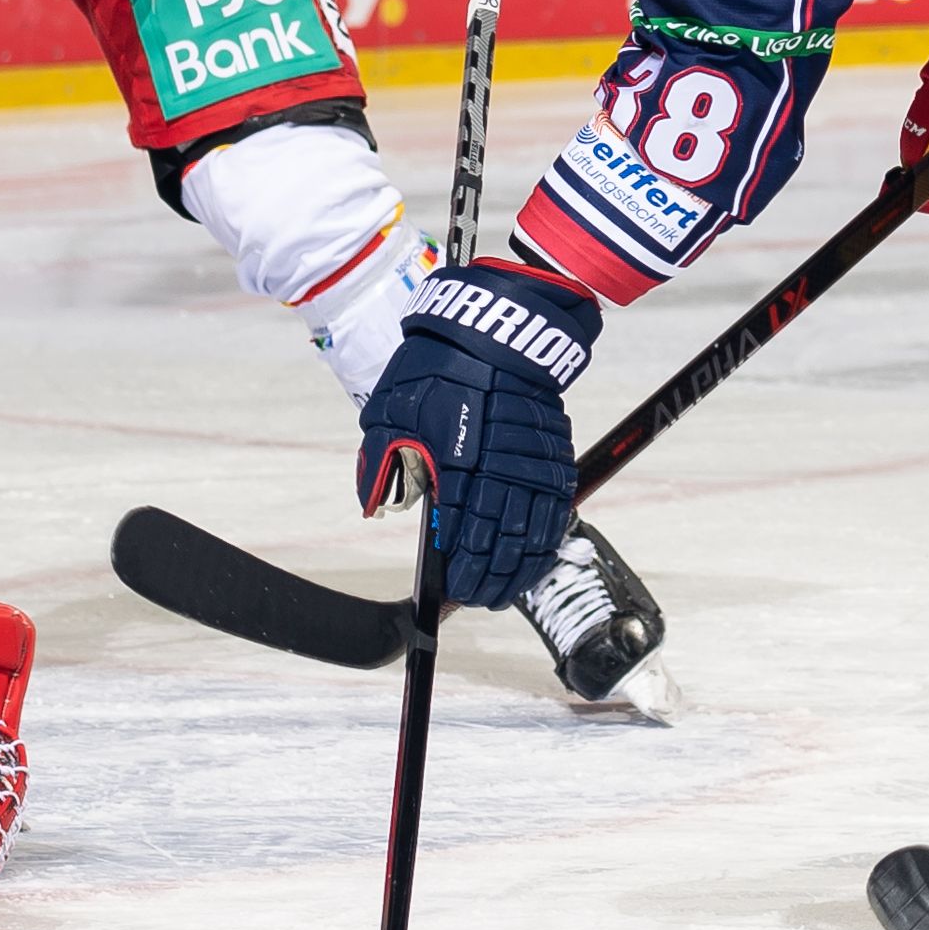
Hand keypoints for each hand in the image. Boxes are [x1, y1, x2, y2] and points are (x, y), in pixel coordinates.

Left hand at [356, 264, 596, 611]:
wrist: (494, 330)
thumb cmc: (437, 369)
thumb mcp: (392, 411)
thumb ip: (381, 462)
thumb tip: (373, 503)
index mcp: (457, 463)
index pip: (460, 534)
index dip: (458, 571)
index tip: (450, 592)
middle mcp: (499, 471)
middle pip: (499, 543)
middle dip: (488, 579)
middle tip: (477, 599)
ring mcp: (532, 466)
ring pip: (532, 534)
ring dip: (518, 569)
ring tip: (504, 592)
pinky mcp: (553, 457)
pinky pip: (555, 512)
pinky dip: (545, 542)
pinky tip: (535, 559)